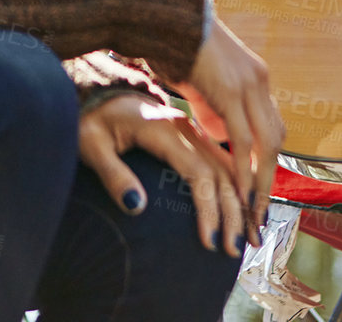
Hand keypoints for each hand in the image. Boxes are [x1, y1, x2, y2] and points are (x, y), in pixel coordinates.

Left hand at [79, 92, 251, 254]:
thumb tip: (138, 207)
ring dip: (242, 201)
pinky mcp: (191, 136)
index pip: (197, 172)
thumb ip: (113, 175)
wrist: (98, 93)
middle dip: (233, 211)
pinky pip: (221, 161)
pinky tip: (245, 206)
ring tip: (251, 235)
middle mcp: (185, 128)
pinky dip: (237, 185)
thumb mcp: (92, 146)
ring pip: (227, 167)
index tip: (210, 241)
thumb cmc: (91, 120)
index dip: (208, 207)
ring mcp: (191, 130)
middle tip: (235, 249)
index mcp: (164, 129)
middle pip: (220, 172)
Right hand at [177, 17, 285, 233]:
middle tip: (258, 212)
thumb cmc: (176, 47)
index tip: (258, 192)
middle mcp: (259, 82)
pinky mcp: (231, 90)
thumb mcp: (202, 83)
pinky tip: (237, 189)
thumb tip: (219, 133)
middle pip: (276, 139)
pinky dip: (243, 167)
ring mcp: (249, 85)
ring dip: (260, 180)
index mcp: (255, 79)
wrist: (167, 13)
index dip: (266, 161)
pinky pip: (244, 138)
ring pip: (267, 143)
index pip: (272, 127)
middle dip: (268, 179)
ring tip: (250, 210)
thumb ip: (213, 107)